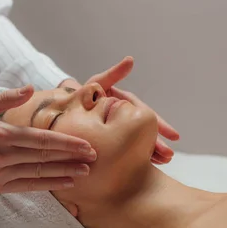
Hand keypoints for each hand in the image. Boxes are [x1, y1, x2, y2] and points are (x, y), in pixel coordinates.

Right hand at [0, 85, 97, 192]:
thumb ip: (7, 97)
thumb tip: (30, 88)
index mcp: (2, 134)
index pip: (41, 140)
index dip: (66, 143)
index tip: (85, 144)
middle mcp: (4, 156)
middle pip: (45, 158)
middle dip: (71, 157)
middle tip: (94, 156)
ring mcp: (1, 173)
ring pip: (39, 174)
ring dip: (64, 172)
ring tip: (85, 172)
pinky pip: (28, 186)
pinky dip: (49, 185)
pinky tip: (65, 182)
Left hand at [60, 57, 178, 163]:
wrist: (53, 116)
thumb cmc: (73, 98)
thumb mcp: (95, 85)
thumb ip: (112, 75)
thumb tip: (131, 60)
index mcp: (121, 105)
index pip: (144, 115)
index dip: (159, 124)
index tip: (174, 136)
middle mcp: (119, 118)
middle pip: (142, 131)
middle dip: (156, 143)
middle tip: (168, 156)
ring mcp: (111, 131)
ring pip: (133, 143)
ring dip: (148, 153)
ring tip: (160, 163)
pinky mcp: (103, 144)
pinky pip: (121, 152)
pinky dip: (132, 158)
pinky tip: (142, 167)